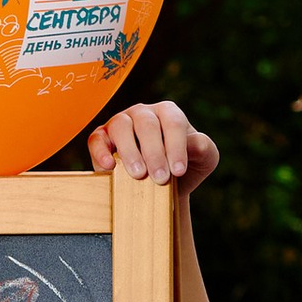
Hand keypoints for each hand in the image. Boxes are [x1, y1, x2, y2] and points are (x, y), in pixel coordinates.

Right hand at [88, 99, 217, 191]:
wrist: (161, 189)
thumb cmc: (183, 169)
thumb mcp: (204, 161)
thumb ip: (204, 149)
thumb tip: (195, 143)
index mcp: (169, 113)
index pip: (173, 122)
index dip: (176, 146)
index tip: (179, 171)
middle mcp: (143, 113)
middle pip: (147, 124)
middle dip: (155, 153)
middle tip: (161, 178)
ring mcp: (120, 123)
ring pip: (121, 126)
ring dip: (130, 151)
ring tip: (139, 175)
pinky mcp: (102, 138)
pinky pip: (96, 139)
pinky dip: (100, 151)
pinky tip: (109, 167)